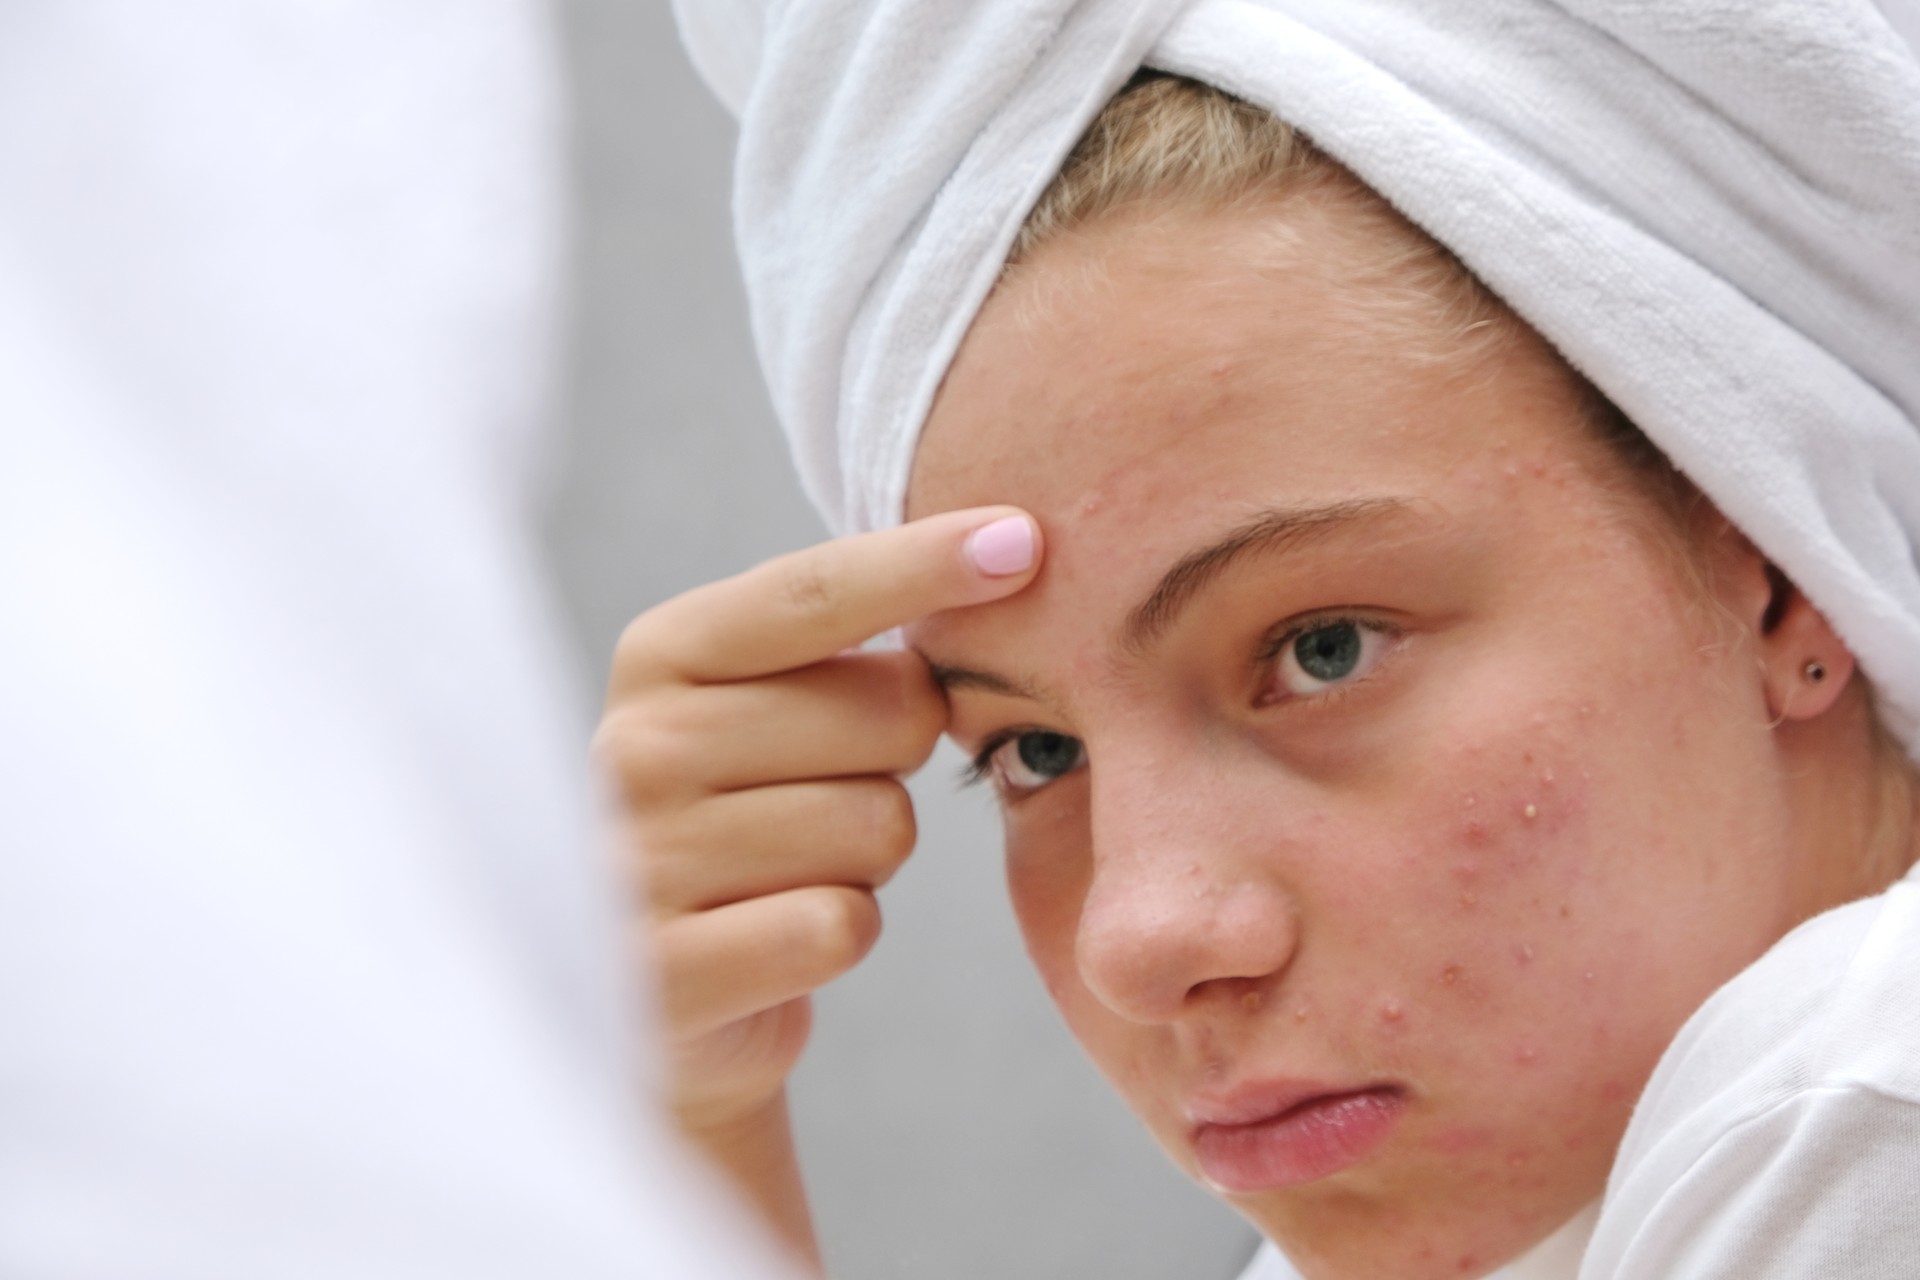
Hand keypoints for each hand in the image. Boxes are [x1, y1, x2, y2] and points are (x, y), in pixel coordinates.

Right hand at [595, 506, 1041, 1257]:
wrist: (657, 997)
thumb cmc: (742, 824)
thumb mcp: (759, 710)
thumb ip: (845, 644)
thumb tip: (1005, 553)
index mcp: (661, 658)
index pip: (815, 590)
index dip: (925, 562)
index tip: (1024, 537)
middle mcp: (636, 745)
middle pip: (885, 713)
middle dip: (898, 759)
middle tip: (826, 795)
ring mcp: (641, 861)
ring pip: (879, 825)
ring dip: (870, 858)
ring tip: (793, 871)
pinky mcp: (668, 975)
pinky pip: (840, 926)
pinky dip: (841, 930)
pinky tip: (782, 937)